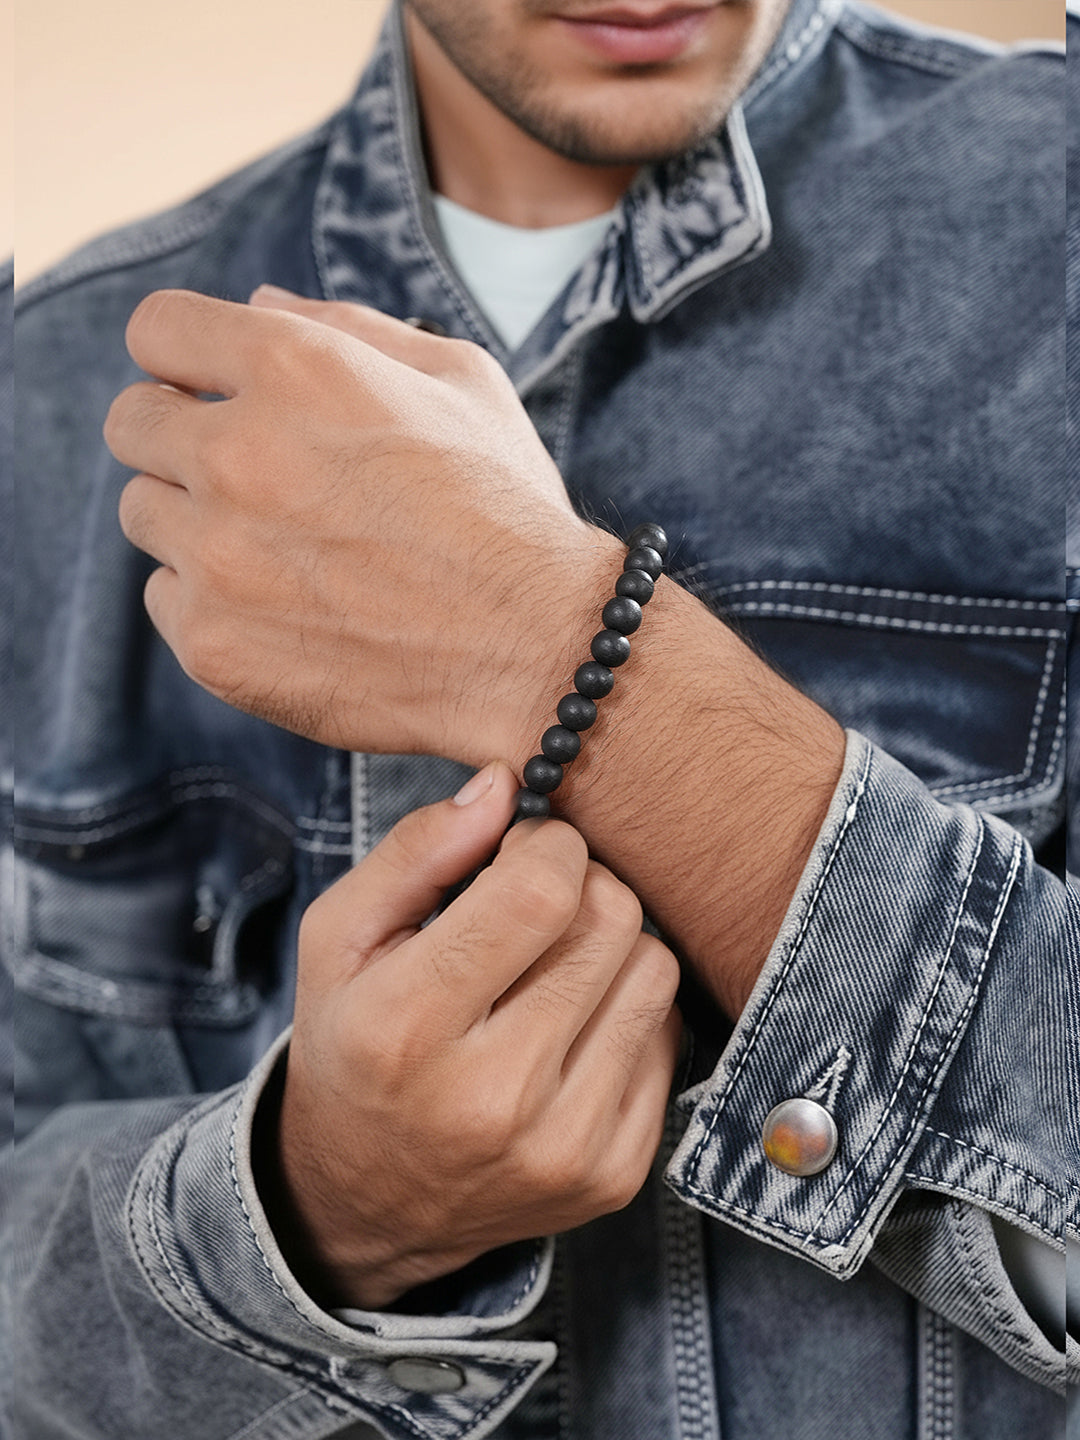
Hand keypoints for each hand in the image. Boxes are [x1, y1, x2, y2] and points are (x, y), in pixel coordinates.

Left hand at [104, 287, 612, 763]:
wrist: (538, 651)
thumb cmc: (507, 509)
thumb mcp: (461, 379)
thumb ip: (350, 324)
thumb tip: (255, 300)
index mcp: (295, 367)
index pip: (156, 330)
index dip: (183, 356)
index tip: (209, 387)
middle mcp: (238, 454)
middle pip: (130, 421)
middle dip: (179, 435)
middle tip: (251, 474)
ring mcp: (217, 556)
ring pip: (143, 513)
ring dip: (196, 521)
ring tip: (284, 548)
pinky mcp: (212, 643)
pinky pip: (166, 599)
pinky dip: (212, 601)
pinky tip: (288, 608)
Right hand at [265, 761, 681, 1309]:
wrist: (367, 1204)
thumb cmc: (353, 1046)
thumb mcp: (338, 940)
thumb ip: (415, 850)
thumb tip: (506, 785)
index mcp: (405, 1027)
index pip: (540, 890)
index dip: (545, 845)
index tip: (519, 855)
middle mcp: (490, 1097)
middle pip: (610, 920)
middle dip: (581, 885)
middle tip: (536, 904)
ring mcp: (561, 1145)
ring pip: (654, 970)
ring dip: (613, 945)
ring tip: (554, 965)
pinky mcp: (613, 1174)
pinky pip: (669, 1036)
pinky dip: (627, 1012)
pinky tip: (572, 1027)